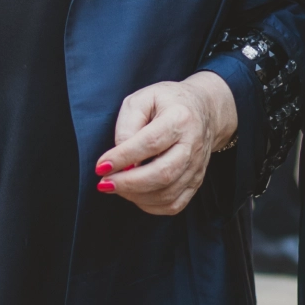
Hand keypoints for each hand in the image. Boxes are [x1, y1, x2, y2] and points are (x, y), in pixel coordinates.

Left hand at [95, 71, 237, 216]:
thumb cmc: (167, 102)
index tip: (101, 166)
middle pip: (163, 173)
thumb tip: (118, 158)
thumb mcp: (142, 99)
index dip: (123, 157)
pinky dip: (150, 205)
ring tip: (116, 186)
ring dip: (136, 195)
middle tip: (104, 183)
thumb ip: (128, 124)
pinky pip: (173, 204)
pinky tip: (135, 194)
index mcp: (180, 118)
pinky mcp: (196, 181)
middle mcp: (193, 144)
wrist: (203, 110)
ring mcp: (197, 166)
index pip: (150, 143)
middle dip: (128, 183)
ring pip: (167, 193)